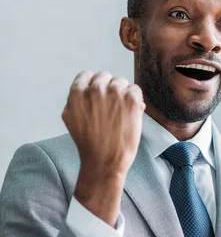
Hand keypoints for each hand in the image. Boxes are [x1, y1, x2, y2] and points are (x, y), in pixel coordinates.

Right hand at [62, 70, 145, 225]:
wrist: (104, 160)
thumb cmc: (88, 143)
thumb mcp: (69, 118)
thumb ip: (74, 100)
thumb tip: (87, 89)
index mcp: (77, 92)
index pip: (86, 75)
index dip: (92, 84)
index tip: (98, 94)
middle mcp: (95, 89)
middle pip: (105, 76)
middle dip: (108, 88)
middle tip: (110, 106)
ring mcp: (114, 93)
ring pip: (121, 81)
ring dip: (122, 93)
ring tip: (120, 112)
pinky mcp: (131, 100)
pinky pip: (135, 89)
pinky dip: (135, 99)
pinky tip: (130, 113)